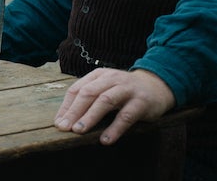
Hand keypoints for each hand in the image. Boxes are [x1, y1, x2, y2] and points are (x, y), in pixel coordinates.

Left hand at [53, 68, 175, 144]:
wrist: (156, 86)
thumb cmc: (123, 91)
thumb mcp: (104, 88)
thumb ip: (86, 99)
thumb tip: (63, 119)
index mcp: (99, 76)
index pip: (77, 89)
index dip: (66, 107)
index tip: (59, 123)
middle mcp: (111, 79)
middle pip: (89, 93)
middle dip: (75, 111)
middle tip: (65, 127)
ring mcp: (127, 89)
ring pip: (105, 101)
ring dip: (90, 116)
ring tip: (79, 131)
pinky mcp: (141, 102)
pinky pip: (126, 116)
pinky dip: (115, 128)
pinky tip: (105, 140)